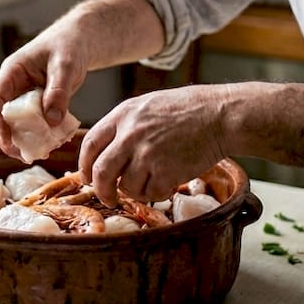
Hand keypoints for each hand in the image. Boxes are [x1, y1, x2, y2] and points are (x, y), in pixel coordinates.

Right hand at [0, 26, 88, 159]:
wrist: (78, 42)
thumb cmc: (68, 46)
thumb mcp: (65, 66)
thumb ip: (58, 92)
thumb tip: (51, 121)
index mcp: (11, 73)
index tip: (7, 139)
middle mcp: (13, 86)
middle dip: (7, 138)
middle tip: (22, 154)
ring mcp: (24, 97)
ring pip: (15, 124)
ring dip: (24, 140)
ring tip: (41, 153)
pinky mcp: (37, 105)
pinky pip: (34, 124)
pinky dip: (42, 135)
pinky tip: (55, 142)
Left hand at [78, 84, 229, 204]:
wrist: (219, 115)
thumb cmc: (188, 109)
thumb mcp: (147, 106)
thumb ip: (124, 125)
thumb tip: (104, 152)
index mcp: (123, 115)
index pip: (90, 144)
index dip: (84, 164)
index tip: (87, 176)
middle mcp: (130, 134)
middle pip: (101, 172)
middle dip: (102, 190)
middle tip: (108, 197)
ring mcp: (147, 153)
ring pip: (126, 187)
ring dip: (136, 191)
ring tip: (152, 181)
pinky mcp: (165, 171)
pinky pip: (151, 193)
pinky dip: (157, 193)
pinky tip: (168, 181)